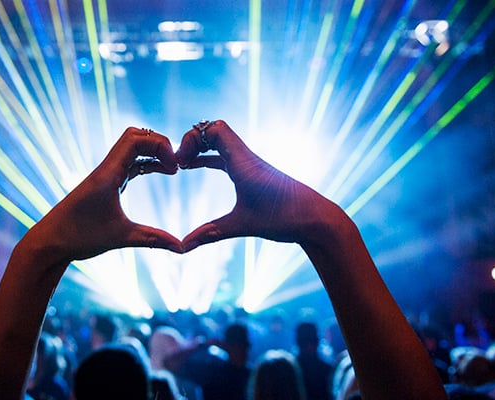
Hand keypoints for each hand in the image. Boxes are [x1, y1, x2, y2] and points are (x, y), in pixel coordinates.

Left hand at [21, 127, 183, 263]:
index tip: (175, 168)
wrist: (50, 243)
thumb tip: (182, 248)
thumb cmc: (79, 238)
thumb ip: (153, 240)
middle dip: (159, 144)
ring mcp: (105, 175)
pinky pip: (130, 163)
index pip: (136, 140)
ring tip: (173, 169)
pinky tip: (161, 172)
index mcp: (108, 174)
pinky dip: (147, 163)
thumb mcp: (121, 238)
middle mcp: (106, 169)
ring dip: (153, 152)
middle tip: (176, 164)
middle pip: (135, 137)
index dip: (160, 145)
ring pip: (132, 148)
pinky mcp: (105, 183)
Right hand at [176, 120, 346, 250]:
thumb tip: (182, 248)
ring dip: (200, 147)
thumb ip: (210, 234)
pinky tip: (196, 167)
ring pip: (221, 141)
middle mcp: (247, 158)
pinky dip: (209, 157)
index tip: (180, 162)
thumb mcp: (243, 226)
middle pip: (214, 130)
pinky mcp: (254, 173)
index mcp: (244, 163)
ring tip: (182, 164)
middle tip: (178, 162)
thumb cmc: (285, 219)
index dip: (192, 139)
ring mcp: (251, 164)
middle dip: (192, 140)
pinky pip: (226, 156)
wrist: (316, 220)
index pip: (214, 129)